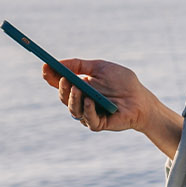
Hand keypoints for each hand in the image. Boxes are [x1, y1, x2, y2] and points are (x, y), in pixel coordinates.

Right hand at [40, 58, 157, 133]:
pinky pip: (89, 119)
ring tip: (77, 88)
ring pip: (73, 109)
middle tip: (63, 78)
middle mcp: (80, 101)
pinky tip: (90, 100)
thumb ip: (79, 65)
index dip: (51, 76)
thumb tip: (57, 63)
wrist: (141, 99)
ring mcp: (88, 113)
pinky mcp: (99, 123)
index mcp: (79, 86)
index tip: (45, 67)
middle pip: (63, 96)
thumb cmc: (122, 82)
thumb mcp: (100, 67)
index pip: (60, 82)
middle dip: (62, 87)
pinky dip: (88, 109)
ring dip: (73, 99)